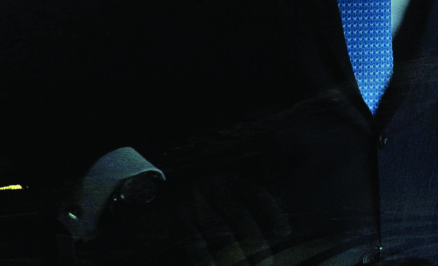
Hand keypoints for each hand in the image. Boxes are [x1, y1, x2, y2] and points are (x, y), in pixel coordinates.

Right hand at [175, 175, 291, 265]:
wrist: (153, 192)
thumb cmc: (199, 203)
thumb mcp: (223, 196)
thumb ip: (247, 207)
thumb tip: (279, 229)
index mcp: (230, 180)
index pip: (257, 194)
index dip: (273, 213)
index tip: (285, 233)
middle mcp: (214, 185)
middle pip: (241, 215)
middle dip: (256, 242)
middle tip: (266, 263)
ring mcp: (194, 199)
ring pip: (220, 230)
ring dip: (235, 255)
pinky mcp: (176, 215)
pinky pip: (193, 240)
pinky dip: (204, 258)